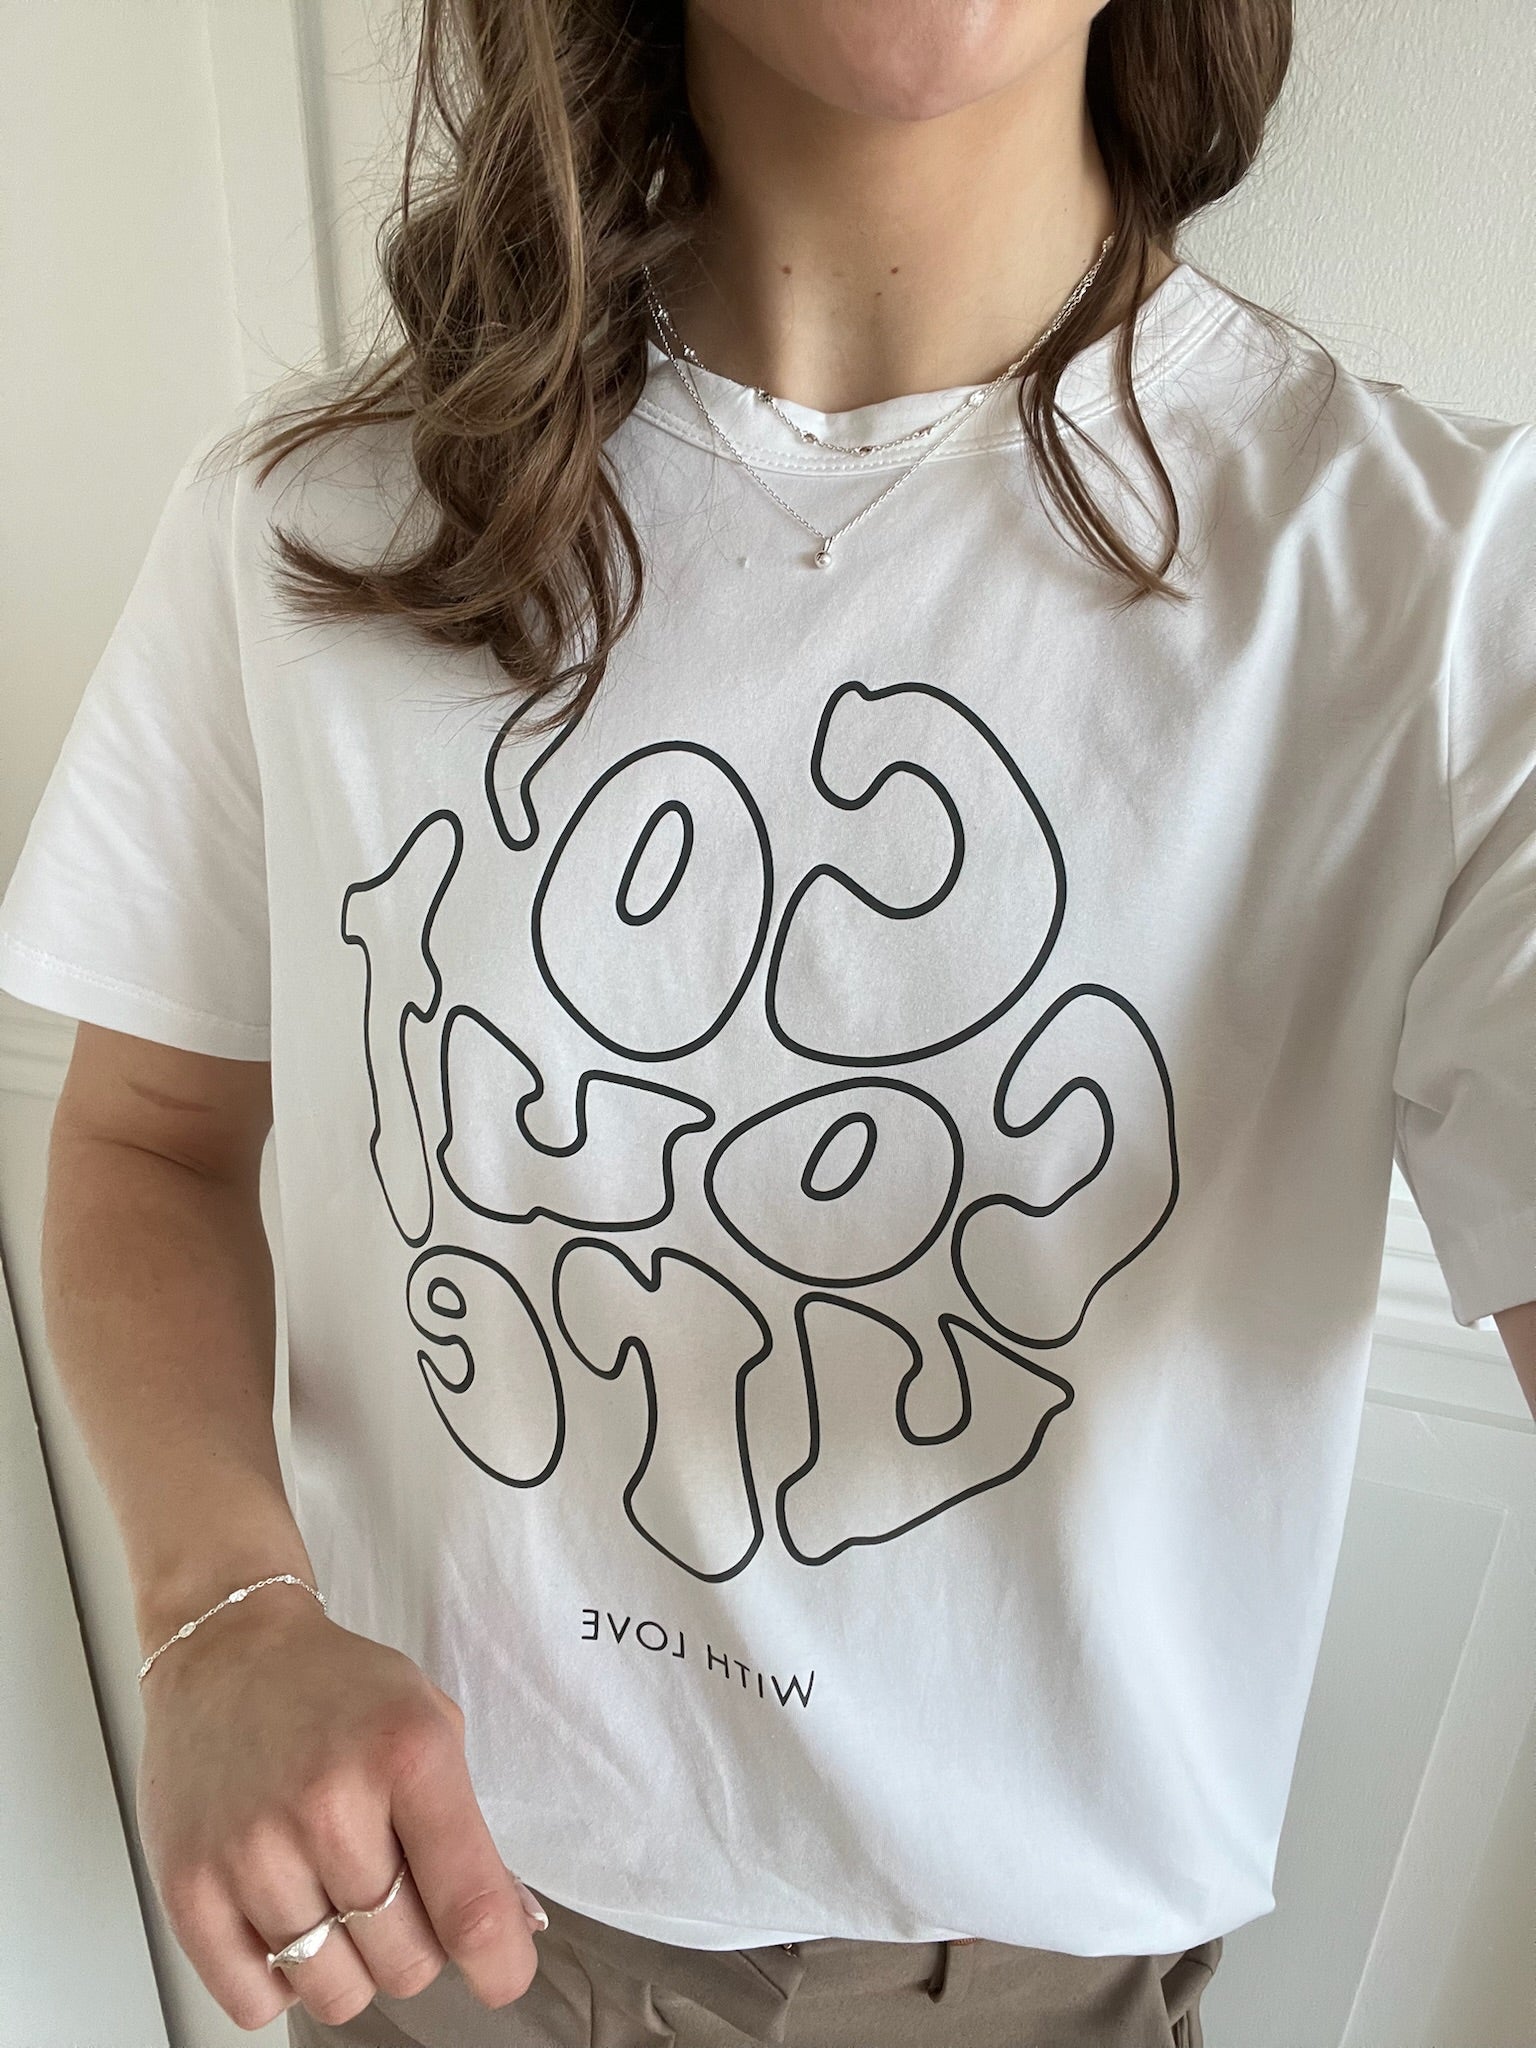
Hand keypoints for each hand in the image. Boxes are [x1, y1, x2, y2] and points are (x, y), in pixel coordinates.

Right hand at [136, 1591, 543, 2031]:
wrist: (226, 1651)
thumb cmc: (337, 1690)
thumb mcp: (430, 1723)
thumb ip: (471, 1829)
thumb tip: (512, 1929)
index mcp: (406, 1754)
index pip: (471, 1906)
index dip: (499, 1964)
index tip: (502, 1973)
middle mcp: (330, 1804)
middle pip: (407, 1964)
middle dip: (416, 1943)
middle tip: (395, 1891)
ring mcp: (252, 1851)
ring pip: (337, 1994)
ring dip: (350, 1965)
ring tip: (335, 1896)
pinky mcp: (188, 1887)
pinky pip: (257, 2003)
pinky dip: (282, 1980)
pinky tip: (285, 1914)